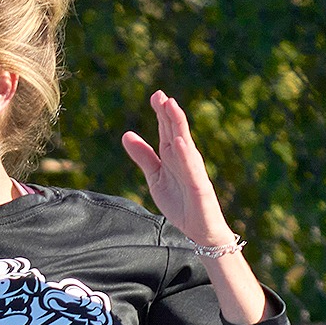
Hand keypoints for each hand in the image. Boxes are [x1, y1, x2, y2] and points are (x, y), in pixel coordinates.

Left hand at [121, 90, 237, 250]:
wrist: (198, 229)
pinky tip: (179, 142)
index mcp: (173, 156)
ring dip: (178, 125)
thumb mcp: (155, 177)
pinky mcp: (199, 186)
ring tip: (171, 108)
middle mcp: (185, 159)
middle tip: (161, 95)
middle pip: (176, 131)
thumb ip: (143, 156)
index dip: (161, 113)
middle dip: (169, 113)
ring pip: (185, 144)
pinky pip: (191, 168)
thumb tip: (126, 134)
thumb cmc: (180, 202)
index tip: (156, 95)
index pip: (167, 130)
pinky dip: (185, 154)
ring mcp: (193, 171)